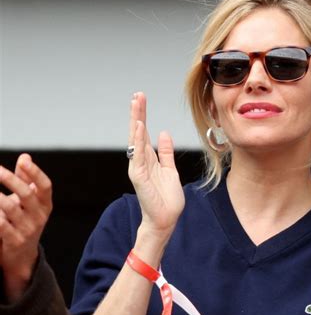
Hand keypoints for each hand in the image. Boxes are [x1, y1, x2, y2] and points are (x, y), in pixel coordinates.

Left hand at [0, 154, 52, 301]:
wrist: (22, 257)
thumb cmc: (24, 222)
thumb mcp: (30, 203)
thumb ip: (27, 180)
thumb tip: (25, 157)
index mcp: (45, 205)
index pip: (45, 186)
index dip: (36, 173)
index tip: (23, 161)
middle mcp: (39, 217)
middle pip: (27, 195)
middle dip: (11, 180)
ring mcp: (27, 230)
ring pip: (9, 208)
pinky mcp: (14, 241)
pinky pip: (1, 225)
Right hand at [128, 92, 184, 240]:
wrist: (165, 220)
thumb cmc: (166, 199)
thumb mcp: (170, 170)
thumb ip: (166, 153)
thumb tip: (164, 134)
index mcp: (149, 159)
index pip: (144, 133)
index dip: (143, 116)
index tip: (141, 99)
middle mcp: (141, 160)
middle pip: (138, 132)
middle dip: (138, 112)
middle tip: (138, 95)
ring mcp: (138, 167)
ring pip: (136, 139)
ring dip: (136, 120)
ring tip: (136, 102)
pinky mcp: (139, 175)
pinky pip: (138, 154)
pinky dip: (137, 140)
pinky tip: (139, 126)